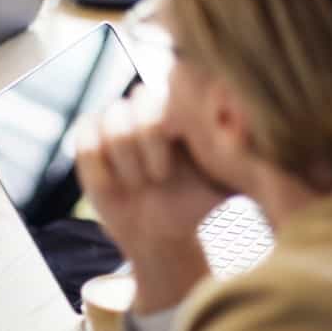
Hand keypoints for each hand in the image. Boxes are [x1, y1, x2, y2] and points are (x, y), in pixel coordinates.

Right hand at [74, 87, 229, 311]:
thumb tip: (249, 136)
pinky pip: (82, 140)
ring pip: (106, 117)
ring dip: (122, 156)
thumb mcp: (230, 186)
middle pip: (135, 101)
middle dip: (144, 141)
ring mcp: (116, 130)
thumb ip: (241, 162)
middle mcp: (148, 115)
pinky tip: (117, 186)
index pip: (167, 91)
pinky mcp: (91, 150)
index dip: (168, 121)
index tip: (179, 160)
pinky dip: (97, 162)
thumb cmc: (202, 208)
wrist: (166, 239)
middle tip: (159, 178)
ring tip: (139, 186)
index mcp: (182, 114)